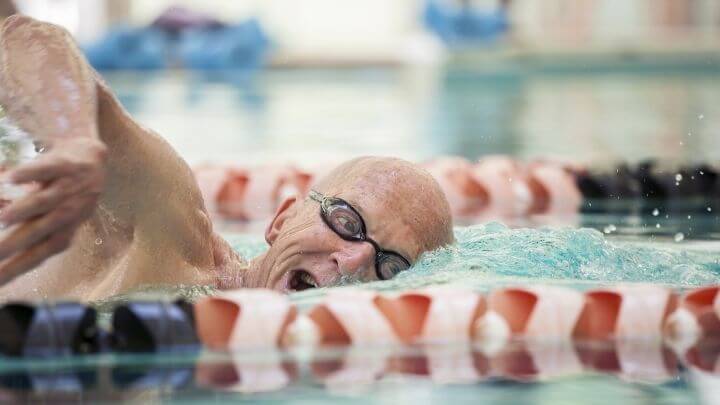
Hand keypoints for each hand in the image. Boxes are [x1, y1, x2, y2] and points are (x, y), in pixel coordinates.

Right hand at [0, 137, 106, 284]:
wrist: (91, 155)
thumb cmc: (67, 194)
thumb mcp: (55, 219)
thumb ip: (31, 234)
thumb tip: (4, 255)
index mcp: (66, 229)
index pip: (41, 254)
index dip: (18, 268)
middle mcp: (70, 211)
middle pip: (42, 231)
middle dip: (15, 244)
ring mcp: (69, 187)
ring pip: (46, 201)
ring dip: (25, 210)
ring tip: (2, 219)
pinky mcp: (67, 164)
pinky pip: (50, 168)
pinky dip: (32, 173)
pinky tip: (11, 178)